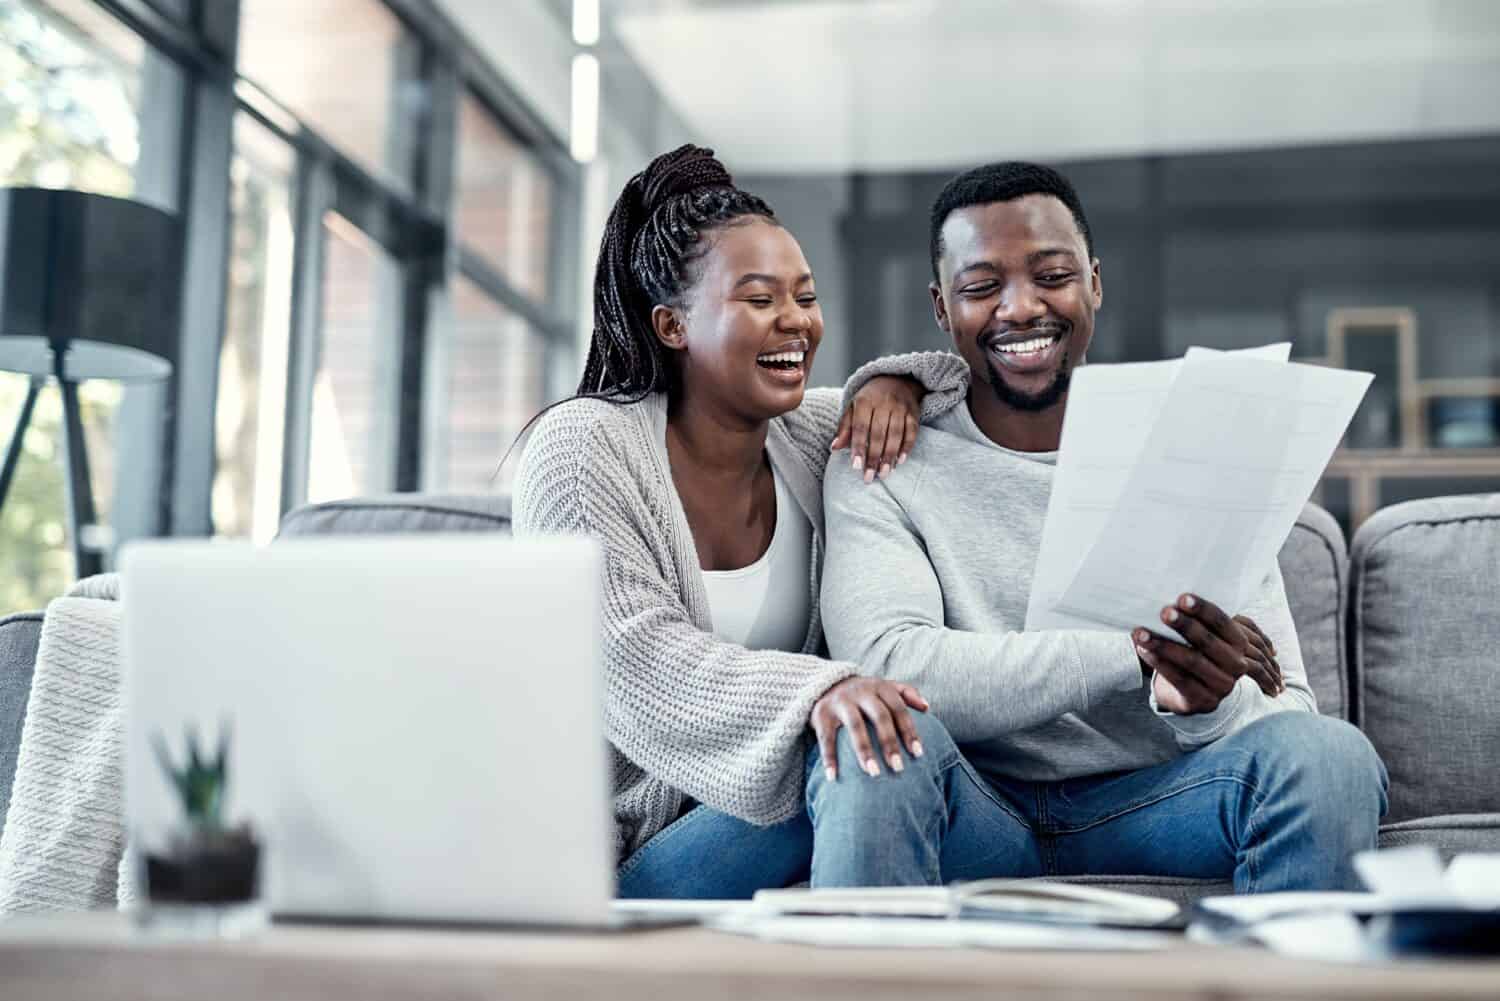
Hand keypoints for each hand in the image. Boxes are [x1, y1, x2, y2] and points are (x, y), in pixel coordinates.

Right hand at [810, 677, 928, 779]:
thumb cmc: (864, 693)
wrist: (824, 683)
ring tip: (873, 773)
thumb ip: (906, 692)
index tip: (918, 754)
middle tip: (898, 768)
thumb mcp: (883, 686)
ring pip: (855, 726)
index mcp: (879, 687)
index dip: (909, 730)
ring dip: (865, 750)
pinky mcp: (821, 713)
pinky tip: (833, 776)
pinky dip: (829, 757)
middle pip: (879, 716)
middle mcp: (861, 692)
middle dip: (890, 742)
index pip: (898, 708)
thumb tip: (926, 707)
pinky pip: (826, 737)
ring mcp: (841, 701)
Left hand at [831, 375, 922, 483]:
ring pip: (895, 434)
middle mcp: (883, 403)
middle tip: (869, 477)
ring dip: (889, 456)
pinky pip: (911, 431)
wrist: (896, 379)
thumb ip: (845, 428)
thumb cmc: (869, 399)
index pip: (860, 427)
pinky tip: (900, 461)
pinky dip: (906, 447)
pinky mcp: (914, 412)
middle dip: (873, 457)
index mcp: (864, 401)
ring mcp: (900, 407)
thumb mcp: (853, 408)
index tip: (856, 466)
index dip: (858, 447)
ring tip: (884, 473)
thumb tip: (834, 448)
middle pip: (878, 434)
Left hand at [1133, 594, 1284, 714]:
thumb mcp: (1204, 638)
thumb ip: (1197, 621)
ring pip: (1191, 661)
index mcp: (1240, 643)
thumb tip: (1166, 596)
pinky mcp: (1203, 701)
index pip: (1223, 623)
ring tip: (1140, 632)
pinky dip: (1160, 663)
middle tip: (1163, 612)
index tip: (1182, 597)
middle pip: (1207, 641)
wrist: (1193, 693)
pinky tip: (1143, 650)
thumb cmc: (1196, 654)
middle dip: (1184, 625)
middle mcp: (1236, 665)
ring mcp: (1222, 686)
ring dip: (1163, 645)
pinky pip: (1179, 679)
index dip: (1203, 610)